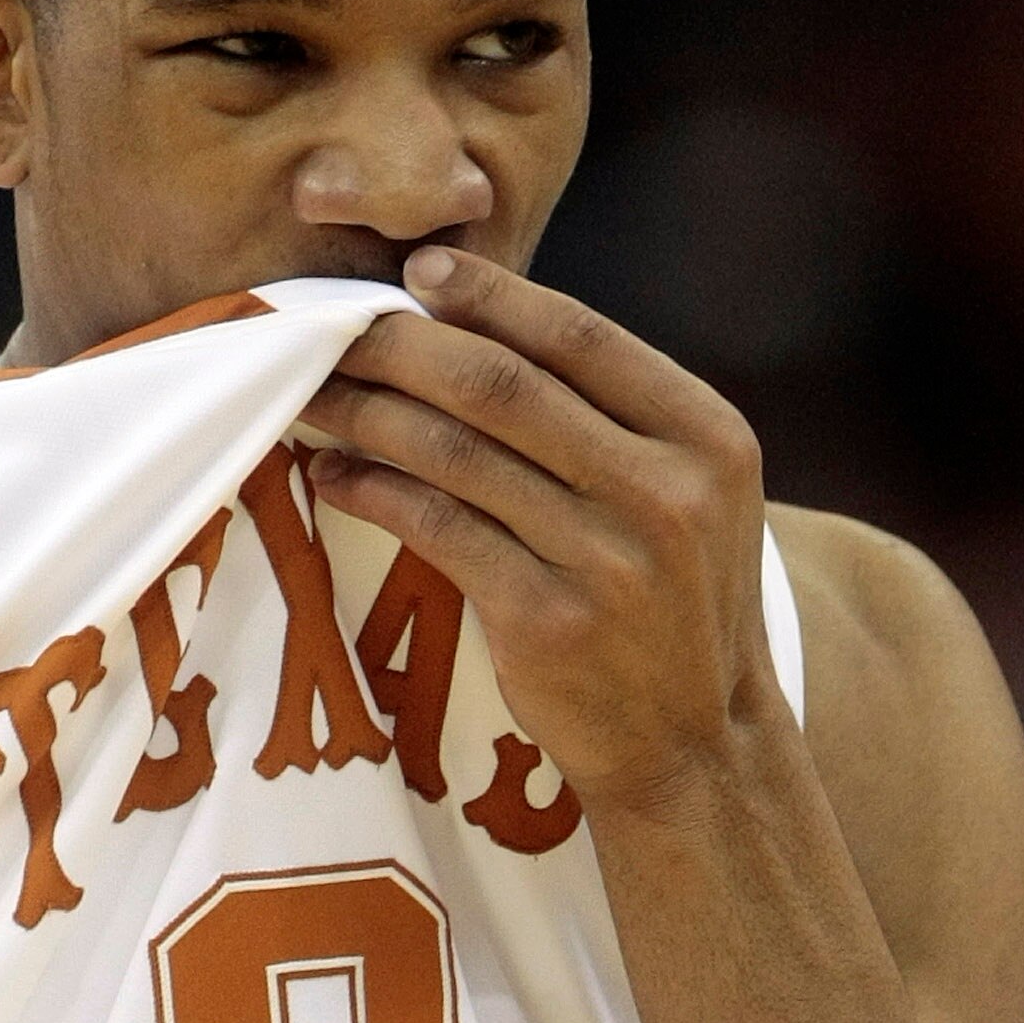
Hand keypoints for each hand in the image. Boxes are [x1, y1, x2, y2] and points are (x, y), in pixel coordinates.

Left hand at [306, 247, 783, 816]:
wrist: (696, 748)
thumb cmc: (672, 606)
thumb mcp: (689, 497)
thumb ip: (614, 418)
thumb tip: (482, 326)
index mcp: (707, 438)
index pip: (582, 337)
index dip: (493, 297)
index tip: (418, 274)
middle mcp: (665, 492)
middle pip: (505, 386)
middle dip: (405, 348)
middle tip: (335, 330)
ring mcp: (607, 560)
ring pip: (457, 454)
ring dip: (370, 414)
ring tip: (316, 395)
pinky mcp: (546, 622)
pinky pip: (436, 529)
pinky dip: (374, 491)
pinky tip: (335, 476)